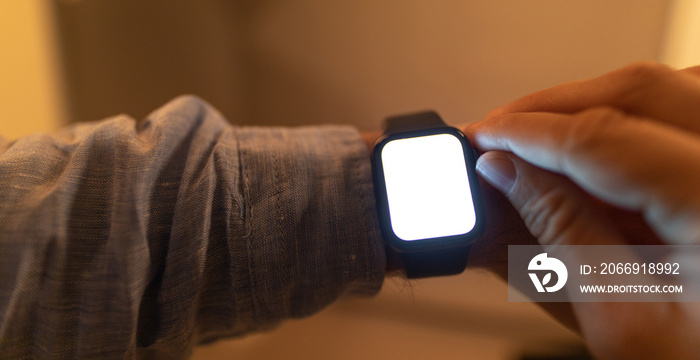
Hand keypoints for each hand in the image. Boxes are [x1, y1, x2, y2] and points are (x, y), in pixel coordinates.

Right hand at [466, 62, 699, 358]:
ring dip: (597, 105)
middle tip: (502, 133)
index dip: (530, 133)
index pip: (606, 138)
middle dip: (556, 106)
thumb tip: (505, 173)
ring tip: (544, 140)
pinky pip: (692, 108)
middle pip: (643, 91)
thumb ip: (559, 234)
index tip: (484, 139)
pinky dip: (639, 116)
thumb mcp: (622, 318)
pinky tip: (602, 146)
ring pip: (673, 87)